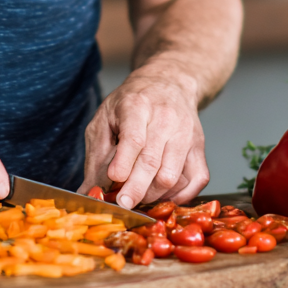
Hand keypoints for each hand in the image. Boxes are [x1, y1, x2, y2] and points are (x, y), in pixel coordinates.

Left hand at [78, 65, 208, 208]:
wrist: (168, 83)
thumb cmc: (131, 103)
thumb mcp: (105, 118)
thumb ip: (97, 155)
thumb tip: (88, 193)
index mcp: (137, 105)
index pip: (134, 137)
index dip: (124, 162)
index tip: (113, 180)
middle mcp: (165, 119)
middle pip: (152, 161)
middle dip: (136, 189)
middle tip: (122, 204)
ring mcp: (186, 134)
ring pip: (172, 176)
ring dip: (153, 195)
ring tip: (137, 197)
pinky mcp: (199, 147)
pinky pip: (196, 180)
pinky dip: (179, 196)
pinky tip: (162, 195)